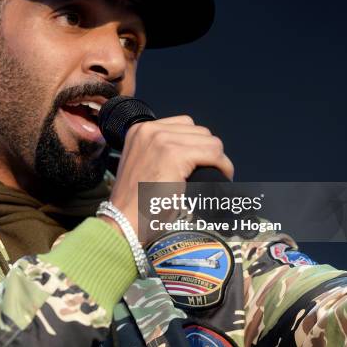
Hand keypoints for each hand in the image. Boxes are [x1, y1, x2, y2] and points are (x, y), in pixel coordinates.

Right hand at [106, 115, 233, 245]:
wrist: (123, 221)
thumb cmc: (134, 203)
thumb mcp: (141, 166)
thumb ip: (157, 153)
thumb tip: (191, 153)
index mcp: (140, 130)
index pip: (184, 125)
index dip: (196, 144)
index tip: (200, 162)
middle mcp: (149, 130)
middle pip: (199, 131)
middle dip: (208, 151)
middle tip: (209, 172)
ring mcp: (161, 140)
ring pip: (210, 141)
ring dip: (217, 159)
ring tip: (215, 176)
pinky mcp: (174, 155)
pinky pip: (213, 153)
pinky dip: (223, 166)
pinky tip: (221, 177)